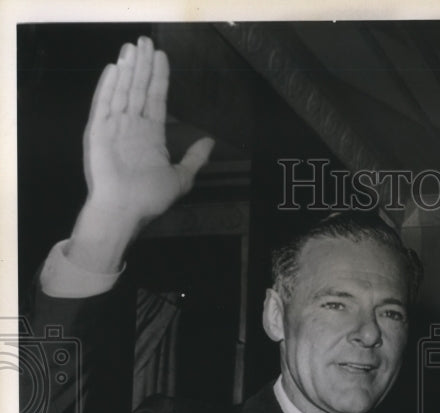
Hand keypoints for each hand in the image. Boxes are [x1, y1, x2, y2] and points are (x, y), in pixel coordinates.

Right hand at [68, 36, 213, 270]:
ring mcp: (114, 127)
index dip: (159, 77)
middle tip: (145, 41)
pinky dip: (108, 86)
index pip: (155, 99)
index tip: (161, 56)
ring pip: (122, 91)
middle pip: (138, 89)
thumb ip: (194, 159)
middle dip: (143, 65)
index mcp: (150, 136)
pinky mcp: (97, 131)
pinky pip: (102, 104)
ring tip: (132, 46)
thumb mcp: (180, 178)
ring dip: (127, 68)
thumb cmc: (151, 198)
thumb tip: (210, 142)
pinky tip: (114, 68)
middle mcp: (132, 127)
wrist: (125, 211)